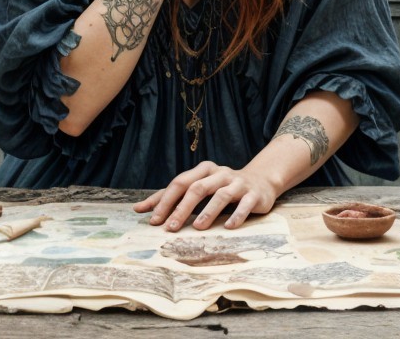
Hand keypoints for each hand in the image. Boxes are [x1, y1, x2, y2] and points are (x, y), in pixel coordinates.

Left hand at [133, 161, 280, 230]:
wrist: (261, 180)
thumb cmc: (221, 187)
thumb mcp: (197, 187)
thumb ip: (170, 197)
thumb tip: (138, 209)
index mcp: (203, 170)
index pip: (180, 183)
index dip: (165, 201)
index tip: (153, 221)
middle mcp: (220, 174)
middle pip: (197, 188)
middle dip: (182, 208)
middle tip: (170, 227)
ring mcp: (238, 183)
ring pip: (221, 195)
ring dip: (208, 212)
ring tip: (197, 228)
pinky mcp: (254, 195)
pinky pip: (245, 205)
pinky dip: (236, 215)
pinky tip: (228, 227)